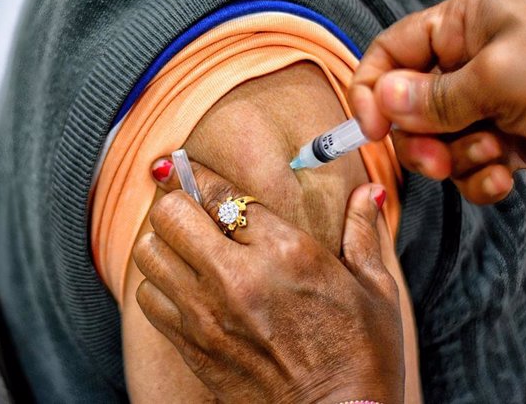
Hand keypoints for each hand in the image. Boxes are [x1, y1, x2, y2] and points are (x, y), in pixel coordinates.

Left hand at [133, 160, 403, 402]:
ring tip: (189, 245)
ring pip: (150, 252)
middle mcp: (238, 278)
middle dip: (177, 201)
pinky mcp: (193, 346)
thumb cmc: (363, 354)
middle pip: (171, 213)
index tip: (197, 171)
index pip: (220, 192)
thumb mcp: (375, 289)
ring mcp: (208, 315)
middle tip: (192, 205)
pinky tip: (188, 286)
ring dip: (165, 241)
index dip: (201, 174)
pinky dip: (161, 283)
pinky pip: (149, 297)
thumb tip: (369, 192)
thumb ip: (364, 232)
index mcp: (286, 253)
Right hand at [350, 0, 525, 203]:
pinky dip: (480, 176)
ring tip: (492, 155)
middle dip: (421, 138)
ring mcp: (487, 101)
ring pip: (436, 140)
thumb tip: (383, 101)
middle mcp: (471, 58)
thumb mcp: (498, 79)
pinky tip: (506, 176)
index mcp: (466, 22)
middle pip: (409, 105)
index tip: (371, 128)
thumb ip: (433, 96)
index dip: (373, 88)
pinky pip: (466, 164)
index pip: (393, 50)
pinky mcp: (503, 138)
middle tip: (438, 158)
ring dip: (457, 158)